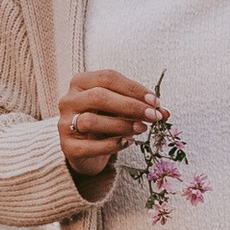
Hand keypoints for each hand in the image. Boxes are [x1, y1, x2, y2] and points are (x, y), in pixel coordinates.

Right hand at [57, 69, 156, 185]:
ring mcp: (65, 123)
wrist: (85, 151)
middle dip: (130, 106)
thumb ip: (139, 106)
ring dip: (122, 124)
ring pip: (92, 120)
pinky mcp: (67, 147)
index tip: (154, 101)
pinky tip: (127, 142)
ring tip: (142, 128)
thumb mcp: (120, 109)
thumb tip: (164, 112)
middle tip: (152, 116)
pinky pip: (90, 146)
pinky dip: (112, 144)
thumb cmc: (104, 122)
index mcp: (81, 82)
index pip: (107, 78)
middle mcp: (68, 100)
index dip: (133, 88)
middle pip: (99, 96)